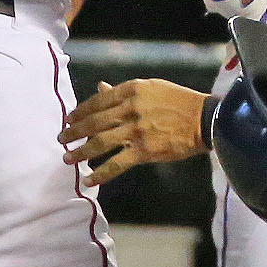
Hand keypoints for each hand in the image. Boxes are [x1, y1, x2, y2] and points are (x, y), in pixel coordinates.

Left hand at [59, 78, 212, 183]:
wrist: (206, 120)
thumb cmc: (181, 101)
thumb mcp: (152, 88)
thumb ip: (123, 90)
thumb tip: (99, 87)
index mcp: (132, 90)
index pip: (98, 100)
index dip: (81, 111)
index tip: (70, 119)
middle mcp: (130, 108)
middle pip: (94, 122)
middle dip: (74, 132)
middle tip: (61, 139)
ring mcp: (136, 130)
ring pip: (100, 142)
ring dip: (80, 152)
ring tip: (68, 159)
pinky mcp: (144, 150)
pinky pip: (116, 163)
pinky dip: (100, 173)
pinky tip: (89, 180)